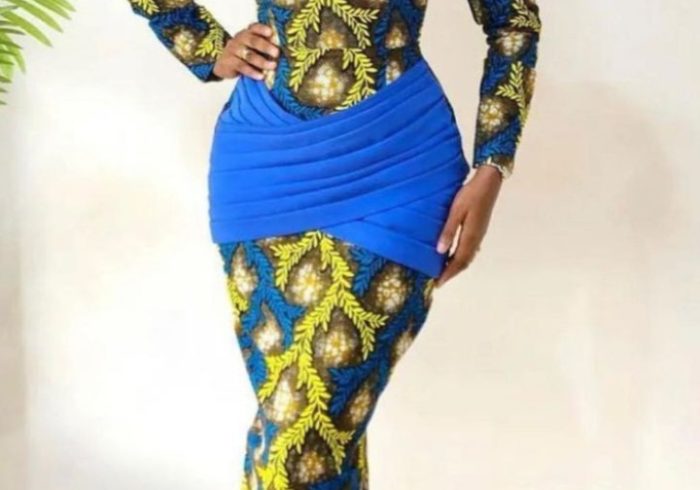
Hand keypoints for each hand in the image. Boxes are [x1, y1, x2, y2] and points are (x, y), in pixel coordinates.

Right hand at [212, 22, 279, 79]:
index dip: (262, 29)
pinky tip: (261, 76)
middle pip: (253, 40)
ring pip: (249, 55)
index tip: (271, 32)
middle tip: (276, 53)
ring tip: (273, 66)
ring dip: (262, 61)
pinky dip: (252, 72)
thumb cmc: (244, 55)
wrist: (224, 64)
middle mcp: (240, 39)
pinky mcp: (229, 62)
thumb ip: (264, 46)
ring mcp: (233, 50)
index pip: (254, 27)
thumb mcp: (252, 47)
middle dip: (266, 46)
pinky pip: (242, 66)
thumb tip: (282, 52)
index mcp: (247, 32)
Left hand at [434, 165, 502, 287]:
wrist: (489, 182)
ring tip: (445, 271)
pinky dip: (462, 256)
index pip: (458, 261)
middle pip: (464, 262)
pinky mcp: (479, 228)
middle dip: (452, 273)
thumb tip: (439, 251)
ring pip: (468, 256)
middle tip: (439, 281)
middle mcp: (476, 238)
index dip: (448, 274)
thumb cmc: (471, 194)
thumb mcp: (456, 211)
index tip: (438, 284)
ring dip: (457, 265)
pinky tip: (455, 254)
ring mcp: (479, 234)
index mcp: (471, 236)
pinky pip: (470, 249)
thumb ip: (448, 230)